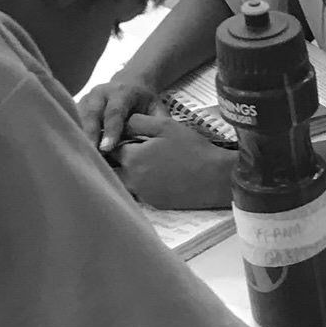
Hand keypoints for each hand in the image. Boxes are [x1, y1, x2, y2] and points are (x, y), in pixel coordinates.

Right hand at [78, 69, 162, 155]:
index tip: (107, 148)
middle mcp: (101, 93)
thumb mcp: (157, 110)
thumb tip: (157, 146)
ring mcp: (87, 98)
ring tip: (82, 157)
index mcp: (122, 92)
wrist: (131, 84)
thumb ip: (157, 125)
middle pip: (92, 114)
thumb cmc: (145, 103)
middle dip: (90, 135)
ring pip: (80, 117)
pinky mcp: (79, 105)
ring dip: (80, 136)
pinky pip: (73, 120)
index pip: (115, 112)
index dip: (111, 130)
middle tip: (91, 155)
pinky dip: (74, 134)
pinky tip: (76, 150)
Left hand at [117, 111, 235, 210]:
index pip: (110, 148)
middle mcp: (132, 179)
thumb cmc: (192, 148)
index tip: (122, 136)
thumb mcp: (165, 125)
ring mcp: (143, 194)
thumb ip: (138, 122)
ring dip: (127, 173)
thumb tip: (121, 123)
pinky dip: (141, 185)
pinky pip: (139, 193)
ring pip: (123, 183)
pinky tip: (156, 176)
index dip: (115, 140)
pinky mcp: (154, 204)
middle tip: (129, 150)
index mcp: (133, 158)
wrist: (215, 177)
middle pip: (112, 169)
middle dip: (116, 160)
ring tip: (143, 163)